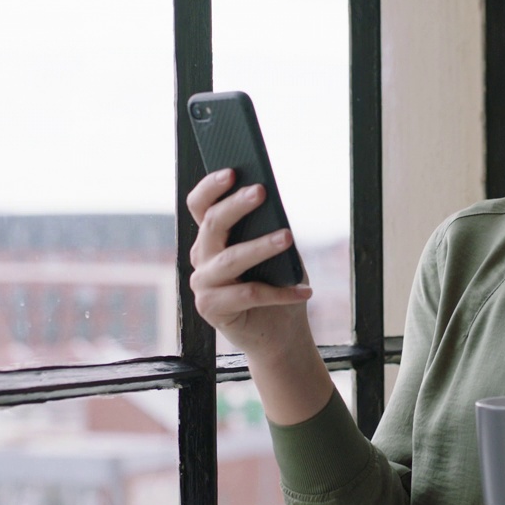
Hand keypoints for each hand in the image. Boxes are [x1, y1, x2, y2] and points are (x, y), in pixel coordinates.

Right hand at [187, 168, 313, 357]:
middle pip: (212, 225)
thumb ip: (267, 228)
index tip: (232, 171)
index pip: (199, 205)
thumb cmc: (278, 284)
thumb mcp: (276, 252)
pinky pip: (248, 294)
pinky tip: (305, 291)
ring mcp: (203, 285)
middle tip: (261, 191)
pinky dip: (281, 292)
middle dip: (237, 205)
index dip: (211, 187)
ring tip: (288, 237)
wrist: (279, 334)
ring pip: (231, 259)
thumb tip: (272, 202)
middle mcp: (201, 258)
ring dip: (262, 246)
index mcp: (211, 238)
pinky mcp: (211, 309)